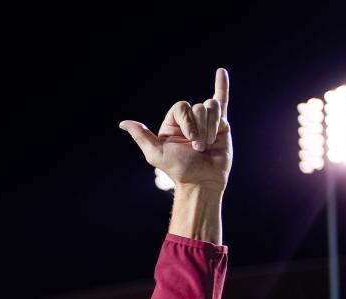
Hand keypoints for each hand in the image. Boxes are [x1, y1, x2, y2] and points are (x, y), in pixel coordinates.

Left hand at [120, 68, 230, 191]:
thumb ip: (141, 136)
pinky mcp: (221, 124)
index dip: (188, 121)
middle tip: (199, 148)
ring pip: (212, 107)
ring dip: (211, 127)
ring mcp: (205, 121)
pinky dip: (223, 85)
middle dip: (200, 128)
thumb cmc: (178, 169)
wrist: (202, 180)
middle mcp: (188, 120)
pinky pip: (222, 100)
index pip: (181, 107)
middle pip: (198, 107)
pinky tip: (221, 72)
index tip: (190, 140)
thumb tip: (122, 123)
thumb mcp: (155, 153)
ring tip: (207, 145)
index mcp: (171, 124)